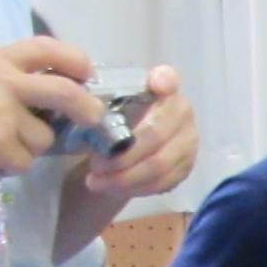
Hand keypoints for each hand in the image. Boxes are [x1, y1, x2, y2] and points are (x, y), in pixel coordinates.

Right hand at [0, 35, 98, 187]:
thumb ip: (6, 80)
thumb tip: (55, 96)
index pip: (46, 48)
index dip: (76, 61)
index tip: (88, 75)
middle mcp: (0, 81)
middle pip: (66, 91)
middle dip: (88, 108)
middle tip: (92, 119)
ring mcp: (1, 113)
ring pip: (45, 137)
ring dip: (29, 148)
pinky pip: (25, 161)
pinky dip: (10, 165)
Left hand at [80, 64, 197, 203]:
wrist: (126, 144)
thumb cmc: (110, 118)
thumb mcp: (99, 104)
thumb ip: (96, 98)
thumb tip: (78, 106)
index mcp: (161, 86)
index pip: (168, 78)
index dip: (164, 82)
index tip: (155, 84)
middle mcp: (181, 110)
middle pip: (155, 134)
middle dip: (122, 154)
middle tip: (94, 165)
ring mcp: (188, 140)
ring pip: (159, 164)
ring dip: (125, 177)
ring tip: (97, 182)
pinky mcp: (186, 166)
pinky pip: (163, 182)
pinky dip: (136, 188)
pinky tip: (114, 188)